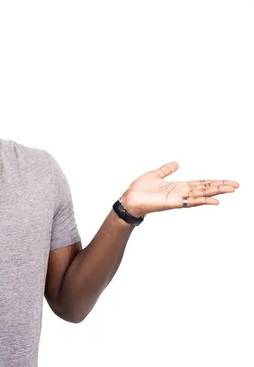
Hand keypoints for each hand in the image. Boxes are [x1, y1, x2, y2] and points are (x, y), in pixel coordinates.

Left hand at [120, 161, 238, 216]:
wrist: (128, 200)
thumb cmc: (138, 190)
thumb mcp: (154, 175)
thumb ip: (166, 170)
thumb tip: (177, 163)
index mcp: (177, 186)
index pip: (199, 184)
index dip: (213, 182)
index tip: (227, 182)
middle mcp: (180, 193)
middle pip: (204, 189)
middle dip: (220, 187)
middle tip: (237, 185)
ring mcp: (178, 198)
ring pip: (201, 194)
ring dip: (216, 192)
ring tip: (231, 190)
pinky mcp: (172, 203)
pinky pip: (190, 201)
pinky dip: (203, 201)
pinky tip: (215, 201)